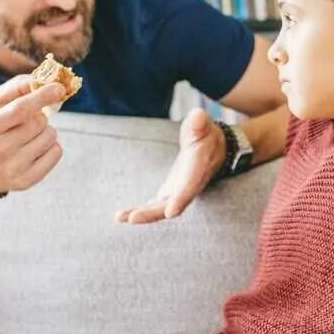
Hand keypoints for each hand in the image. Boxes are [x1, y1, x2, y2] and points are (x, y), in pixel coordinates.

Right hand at [0, 75, 65, 194]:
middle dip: (40, 116)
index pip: (19, 110)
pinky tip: (36, 148)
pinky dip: (52, 146)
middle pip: (39, 122)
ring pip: (50, 136)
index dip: (41, 97)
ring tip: (29, 136)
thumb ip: (16, 88)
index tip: (58, 88)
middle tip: (28, 121)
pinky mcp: (26, 181)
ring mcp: (12, 169)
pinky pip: (56, 153)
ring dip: (46, 131)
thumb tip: (44, 79)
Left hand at [115, 108, 225, 223]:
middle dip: (152, 214)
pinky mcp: (168, 194)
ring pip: (159, 210)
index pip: (190, 187)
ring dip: (141, 215)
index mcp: (197, 171)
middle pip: (170, 205)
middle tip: (132, 218)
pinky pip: (153, 207)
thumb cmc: (207, 137)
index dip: (181, 199)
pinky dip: (139, 212)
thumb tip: (198, 116)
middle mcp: (188, 187)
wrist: (213, 151)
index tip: (171, 213)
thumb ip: (199, 124)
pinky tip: (122, 216)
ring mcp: (177, 193)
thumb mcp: (204, 127)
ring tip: (119, 216)